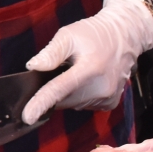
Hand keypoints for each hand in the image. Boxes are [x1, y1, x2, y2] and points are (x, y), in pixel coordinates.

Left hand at [21, 0, 152, 123]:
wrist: (124, 37)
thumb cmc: (94, 34)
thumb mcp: (69, 35)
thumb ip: (51, 53)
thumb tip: (33, 67)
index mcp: (89, 69)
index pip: (59, 90)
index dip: (41, 103)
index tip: (28, 117)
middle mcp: (100, 88)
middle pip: (63, 100)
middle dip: (54, 90)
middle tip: (61, 70)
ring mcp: (107, 98)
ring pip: (73, 104)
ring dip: (67, 93)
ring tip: (76, 72)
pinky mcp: (110, 103)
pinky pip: (84, 105)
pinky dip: (79, 96)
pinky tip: (86, 81)